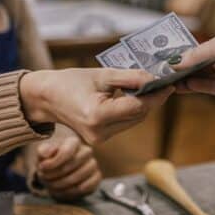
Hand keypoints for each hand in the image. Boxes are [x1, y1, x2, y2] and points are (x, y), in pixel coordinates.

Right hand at [20, 68, 172, 144]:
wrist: (46, 98)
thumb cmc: (70, 82)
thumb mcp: (101, 75)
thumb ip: (129, 77)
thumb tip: (154, 79)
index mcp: (97, 116)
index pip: (136, 106)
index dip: (155, 95)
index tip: (168, 84)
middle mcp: (99, 132)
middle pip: (138, 116)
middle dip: (152, 99)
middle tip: (163, 83)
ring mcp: (100, 139)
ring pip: (133, 121)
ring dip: (143, 105)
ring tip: (150, 86)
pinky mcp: (100, 139)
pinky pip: (124, 123)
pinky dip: (131, 110)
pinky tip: (133, 96)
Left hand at [34, 135, 101, 200]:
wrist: (58, 172)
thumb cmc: (50, 161)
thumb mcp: (43, 155)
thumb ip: (43, 151)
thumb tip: (44, 152)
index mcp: (73, 142)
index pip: (67, 151)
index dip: (53, 162)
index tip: (41, 167)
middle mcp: (86, 151)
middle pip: (72, 164)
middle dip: (55, 174)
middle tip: (44, 179)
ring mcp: (92, 164)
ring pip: (79, 176)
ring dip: (62, 184)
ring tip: (52, 185)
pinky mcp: (96, 178)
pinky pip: (88, 186)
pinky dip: (73, 191)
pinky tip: (63, 191)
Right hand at [174, 24, 214, 101]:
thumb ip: (198, 54)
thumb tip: (175, 62)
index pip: (212, 47)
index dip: (194, 53)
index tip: (176, 58)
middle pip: (212, 64)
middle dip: (192, 68)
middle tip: (170, 73)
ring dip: (195, 79)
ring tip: (175, 82)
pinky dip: (206, 87)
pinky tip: (189, 85)